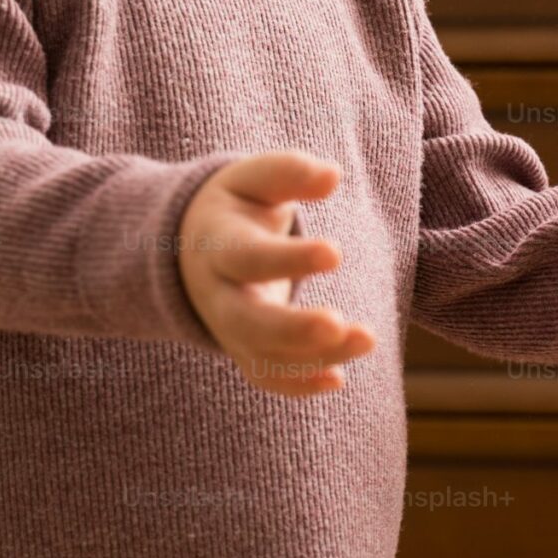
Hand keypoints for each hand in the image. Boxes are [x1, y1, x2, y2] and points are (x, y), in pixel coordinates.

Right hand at [178, 150, 374, 397]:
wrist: (191, 246)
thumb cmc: (237, 207)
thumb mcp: (253, 179)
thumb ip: (290, 173)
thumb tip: (332, 176)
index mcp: (218, 246)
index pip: (248, 258)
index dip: (289, 260)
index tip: (335, 253)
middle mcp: (219, 294)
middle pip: (248, 322)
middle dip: (293, 329)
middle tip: (339, 323)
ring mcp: (229, 329)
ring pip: (263, 355)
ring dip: (314, 356)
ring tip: (367, 339)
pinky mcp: (243, 350)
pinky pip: (265, 377)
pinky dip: (297, 385)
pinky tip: (337, 380)